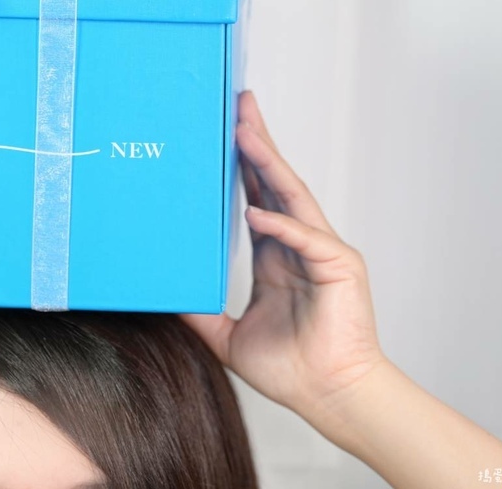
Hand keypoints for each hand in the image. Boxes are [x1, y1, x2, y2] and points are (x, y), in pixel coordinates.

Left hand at [183, 90, 387, 425]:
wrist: (327, 397)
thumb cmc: (290, 367)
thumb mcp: (226, 334)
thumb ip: (199, 311)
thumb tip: (161, 294)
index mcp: (275, 252)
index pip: (255, 195)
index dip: (240, 163)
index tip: (222, 130)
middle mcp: (298, 243)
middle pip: (275, 181)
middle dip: (256, 142)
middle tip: (239, 104)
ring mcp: (321, 251)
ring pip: (292, 197)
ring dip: (268, 164)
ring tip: (245, 133)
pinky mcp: (340, 268)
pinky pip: (306, 239)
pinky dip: (282, 225)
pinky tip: (256, 211)